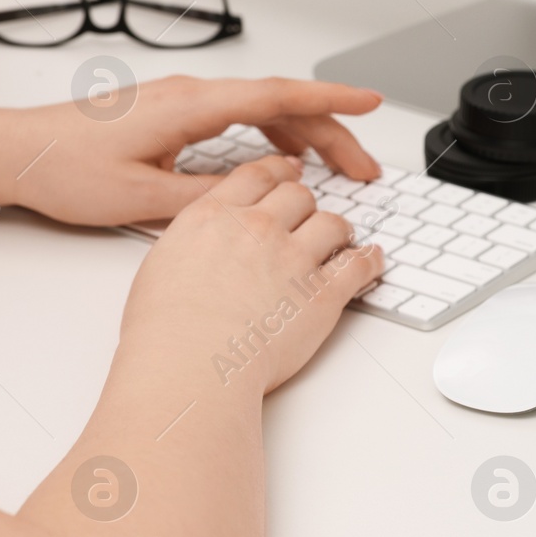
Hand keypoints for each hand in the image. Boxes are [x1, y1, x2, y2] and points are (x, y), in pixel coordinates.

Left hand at [11, 75, 383, 225]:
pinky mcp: (174, 113)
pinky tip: (284, 160)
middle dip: (332, 134)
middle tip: (365, 170)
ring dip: (306, 137)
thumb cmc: (64, 169)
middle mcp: (191, 94)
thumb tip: (263, 192)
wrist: (14, 152)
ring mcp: (183, 101)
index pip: (279, 97)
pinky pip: (240, 116)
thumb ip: (211, 195)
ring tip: (336, 171)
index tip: (371, 102)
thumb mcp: (144, 198)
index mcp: (190, 106)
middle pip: (282, 105)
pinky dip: (274, 135)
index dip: (332, 101)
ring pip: (264, 110)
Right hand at [120, 155, 382, 393]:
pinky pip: (358, 265)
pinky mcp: (322, 294)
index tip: (289, 174)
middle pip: (298, 196)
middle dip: (304, 206)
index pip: (257, 175)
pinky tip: (372, 260)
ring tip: (338, 241)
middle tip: (307, 220)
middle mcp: (258, 228)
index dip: (279, 172)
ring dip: (337, 231)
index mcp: (216, 216)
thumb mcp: (163, 262)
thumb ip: (195, 240)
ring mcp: (294, 259)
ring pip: (332, 223)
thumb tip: (207, 242)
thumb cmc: (167, 328)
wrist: (189, 363)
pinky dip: (369, 260)